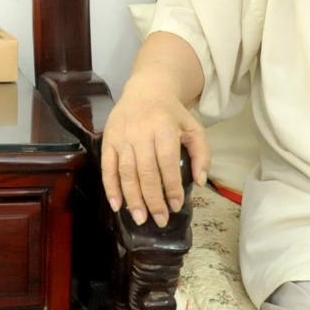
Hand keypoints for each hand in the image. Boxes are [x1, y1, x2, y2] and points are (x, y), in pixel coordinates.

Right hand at [100, 83, 209, 226]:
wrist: (145, 89)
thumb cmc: (172, 114)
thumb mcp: (194, 128)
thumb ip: (202, 154)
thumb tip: (200, 181)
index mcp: (163, 129)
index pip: (167, 163)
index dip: (171, 187)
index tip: (176, 206)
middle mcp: (141, 133)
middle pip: (146, 172)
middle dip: (153, 200)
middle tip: (159, 220)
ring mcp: (122, 137)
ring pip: (126, 173)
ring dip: (132, 198)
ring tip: (140, 219)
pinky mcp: (108, 141)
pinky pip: (107, 168)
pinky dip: (110, 188)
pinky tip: (117, 205)